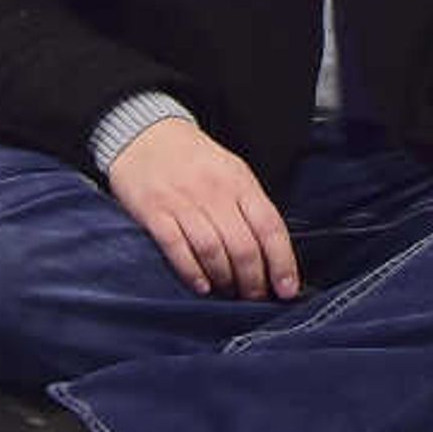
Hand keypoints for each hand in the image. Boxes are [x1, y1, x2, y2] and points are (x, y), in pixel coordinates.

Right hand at [105, 119, 297, 300]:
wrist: (145, 134)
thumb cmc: (194, 160)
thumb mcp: (231, 171)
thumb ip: (249, 206)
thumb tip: (271, 253)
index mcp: (239, 181)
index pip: (269, 226)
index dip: (282, 262)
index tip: (287, 289)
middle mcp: (214, 191)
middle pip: (242, 246)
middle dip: (253, 280)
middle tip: (255, 298)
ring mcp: (183, 201)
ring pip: (212, 251)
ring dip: (225, 279)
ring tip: (229, 292)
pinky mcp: (154, 211)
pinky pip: (177, 248)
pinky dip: (192, 272)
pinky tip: (202, 286)